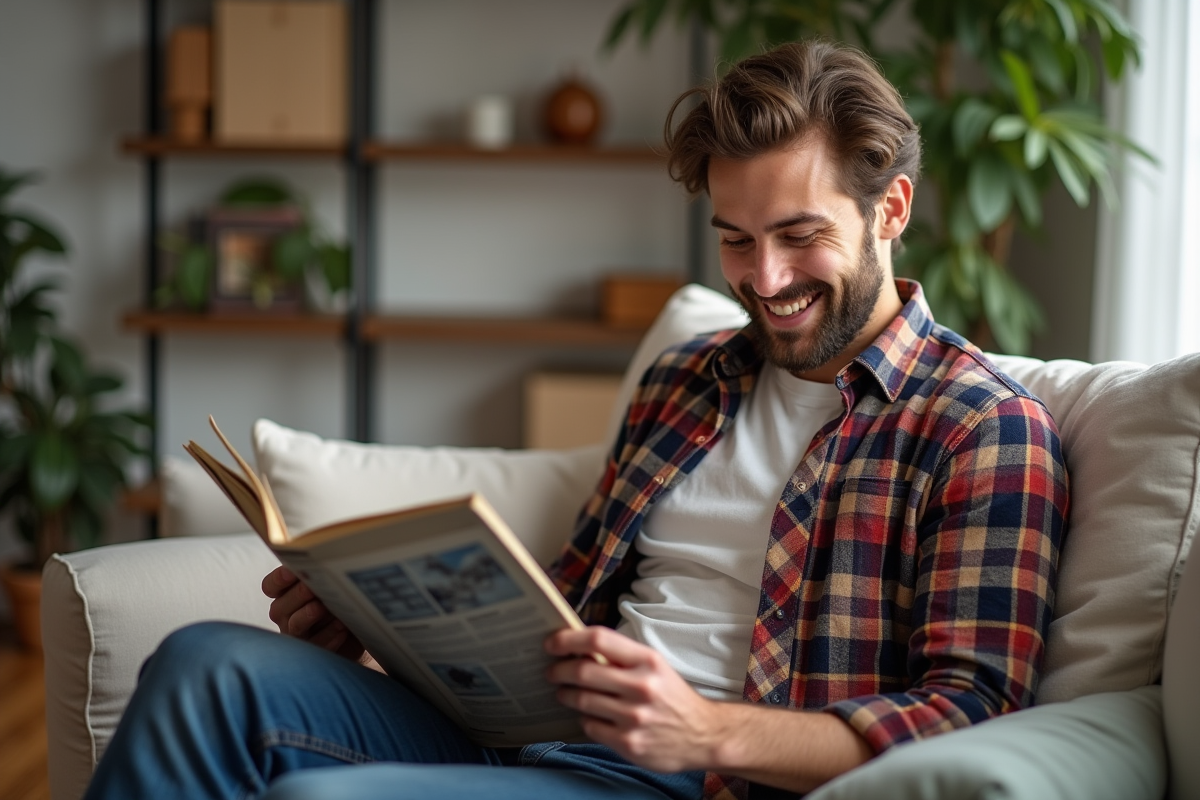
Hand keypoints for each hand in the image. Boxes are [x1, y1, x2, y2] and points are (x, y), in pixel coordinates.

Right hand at [262, 565, 369, 664]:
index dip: (278, 579)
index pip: (270, 586)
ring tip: (324, 607)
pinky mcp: (315, 651)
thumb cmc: (339, 599)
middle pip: (280, 607)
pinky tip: (342, 626)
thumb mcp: (328, 583)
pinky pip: (317, 645)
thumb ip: (320, 572)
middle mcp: (286, 615)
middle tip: (312, 587)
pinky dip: (329, 635)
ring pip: (295, 626)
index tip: (292, 570)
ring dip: (309, 615)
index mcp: (285, 595)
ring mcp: (299, 635)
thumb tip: (325, 554)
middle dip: (297, 595)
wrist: (360, 628)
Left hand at [545, 626, 726, 772]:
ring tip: (565, 692)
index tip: (551, 643)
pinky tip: (589, 715)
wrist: (703, 735)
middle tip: (552, 672)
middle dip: (558, 670)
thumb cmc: (672, 696)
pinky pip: (590, 726)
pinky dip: (584, 718)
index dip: (567, 639)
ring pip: (581, 700)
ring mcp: (634, 717)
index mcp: (647, 660)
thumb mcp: (654, 666)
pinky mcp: (628, 743)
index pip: (598, 639)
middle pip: (582, 670)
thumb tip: (579, 647)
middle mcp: (641, 686)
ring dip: (565, 695)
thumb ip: (621, 657)